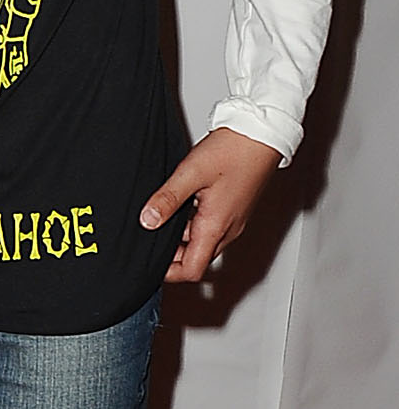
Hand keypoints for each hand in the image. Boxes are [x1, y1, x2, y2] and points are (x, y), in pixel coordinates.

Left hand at [140, 125, 279, 284]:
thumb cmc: (233, 150)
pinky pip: (208, 226)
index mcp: (217, 226)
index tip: (148, 263)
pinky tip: (177, 203)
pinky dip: (190, 223)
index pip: (192, 270)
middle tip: (148, 237)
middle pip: (196, 258)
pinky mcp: (232, 208)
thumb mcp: (191, 173)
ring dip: (180, 236)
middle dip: (171, 255)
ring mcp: (232, 219)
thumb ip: (167, 199)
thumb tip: (147, 220)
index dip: (168, 273)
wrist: (260, 134)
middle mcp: (228, 229)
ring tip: (159, 216)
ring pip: (201, 241)